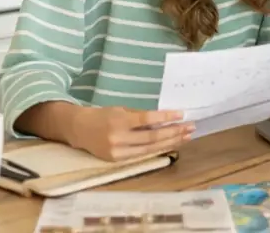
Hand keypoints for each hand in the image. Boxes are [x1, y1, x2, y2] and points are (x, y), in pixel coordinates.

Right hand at [67, 106, 193, 161]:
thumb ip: (139, 116)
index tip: (182, 114)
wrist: (79, 129)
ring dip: (170, 142)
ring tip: (185, 136)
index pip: (147, 119)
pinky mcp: (117, 161)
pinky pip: (142, 155)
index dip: (165, 117)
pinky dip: (158, 149)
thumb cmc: (102, 116)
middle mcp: (118, 138)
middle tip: (190, 127)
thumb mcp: (120, 110)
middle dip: (174, 132)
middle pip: (152, 137)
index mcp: (118, 121)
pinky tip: (170, 144)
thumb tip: (164, 119)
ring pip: (150, 149)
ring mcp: (118, 152)